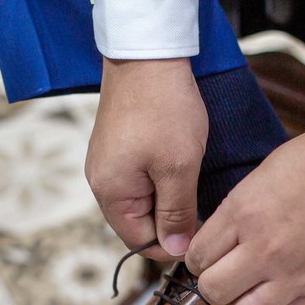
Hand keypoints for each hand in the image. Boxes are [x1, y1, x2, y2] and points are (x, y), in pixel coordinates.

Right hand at [86, 57, 206, 259]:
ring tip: (192, 179)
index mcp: (111, 193)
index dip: (173, 245)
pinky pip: (140, 180)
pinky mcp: (117, 148)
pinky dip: (161, 180)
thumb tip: (177, 250)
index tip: (202, 235)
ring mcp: (108, 164)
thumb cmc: (164, 109)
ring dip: (169, 200)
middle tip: (203, 206)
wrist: (147, 54)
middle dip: (171, 222)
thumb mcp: (178, 169)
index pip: (140, 242)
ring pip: (143, 201)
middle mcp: (102, 183)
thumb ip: (176, 214)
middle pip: (140, 224)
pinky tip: (180, 165)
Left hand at [185, 119, 304, 304]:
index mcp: (244, 212)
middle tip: (227, 273)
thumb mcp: (265, 173)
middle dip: (215, 283)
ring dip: (244, 303)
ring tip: (254, 287)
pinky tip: (285, 291)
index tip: (209, 256)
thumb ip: (239, 211)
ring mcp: (296, 273)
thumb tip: (221, 239)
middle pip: (213, 291)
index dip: (199, 258)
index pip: (197, 257)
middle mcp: (265, 248)